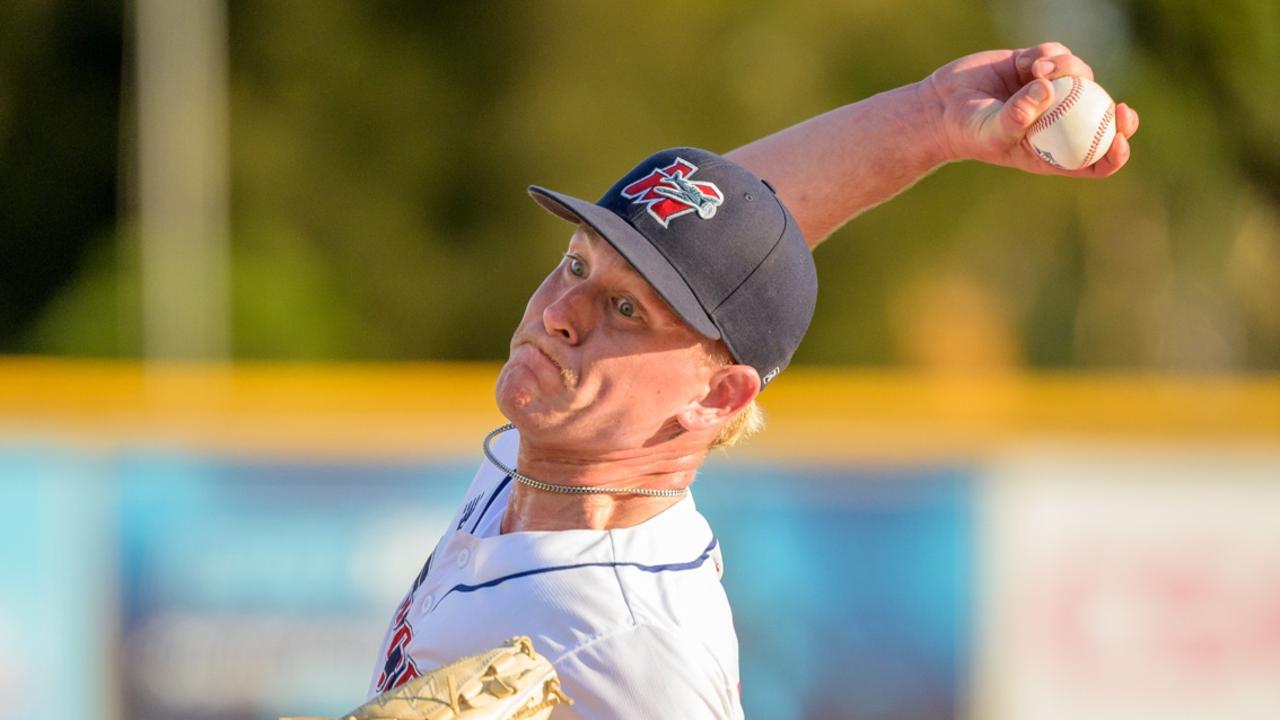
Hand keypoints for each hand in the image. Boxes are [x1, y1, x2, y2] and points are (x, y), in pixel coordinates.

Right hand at [921, 42, 1139, 177]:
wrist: (942, 105)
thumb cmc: (966, 129)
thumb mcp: (990, 131)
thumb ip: (1018, 116)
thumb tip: (1048, 89)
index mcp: (1052, 149)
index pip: (1095, 159)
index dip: (1115, 152)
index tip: (1119, 139)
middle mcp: (1058, 122)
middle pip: (1102, 117)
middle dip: (1117, 114)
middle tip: (1119, 107)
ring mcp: (1051, 93)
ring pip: (1082, 77)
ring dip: (1068, 69)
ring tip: (1036, 71)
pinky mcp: (1038, 68)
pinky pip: (1059, 56)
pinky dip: (1050, 55)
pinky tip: (1028, 62)